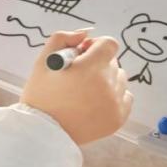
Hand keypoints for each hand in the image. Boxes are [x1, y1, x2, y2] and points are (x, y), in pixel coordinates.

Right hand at [21, 30, 132, 145]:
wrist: (42, 131)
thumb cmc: (41, 95)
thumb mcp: (44, 60)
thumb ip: (63, 38)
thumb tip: (84, 34)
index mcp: (90, 67)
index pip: (109, 44)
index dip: (96, 46)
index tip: (83, 55)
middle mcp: (107, 84)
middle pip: (113, 62)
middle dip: (98, 64)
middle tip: (78, 77)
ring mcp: (115, 103)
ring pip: (120, 79)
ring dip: (106, 80)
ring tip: (85, 92)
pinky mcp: (118, 118)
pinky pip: (125, 97)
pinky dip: (113, 96)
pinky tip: (94, 102)